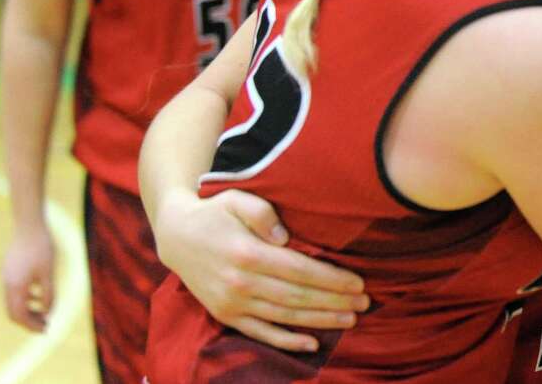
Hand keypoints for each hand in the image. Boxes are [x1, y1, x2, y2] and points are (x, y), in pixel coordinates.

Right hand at [2, 223, 55, 330]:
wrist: (29, 224)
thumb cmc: (42, 247)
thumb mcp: (48, 272)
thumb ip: (48, 293)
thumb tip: (48, 311)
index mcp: (16, 287)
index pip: (19, 315)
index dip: (32, 325)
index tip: (45, 330)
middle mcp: (8, 284)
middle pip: (14, 311)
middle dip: (29, 320)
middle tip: (45, 325)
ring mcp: (7, 276)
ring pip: (14, 301)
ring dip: (28, 309)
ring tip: (45, 312)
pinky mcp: (10, 269)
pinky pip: (15, 290)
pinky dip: (26, 297)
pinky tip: (40, 294)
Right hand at [153, 189, 368, 351]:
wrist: (176, 236)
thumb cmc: (216, 212)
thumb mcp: (237, 198)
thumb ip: (262, 213)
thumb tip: (287, 237)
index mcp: (247, 253)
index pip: (300, 270)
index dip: (331, 279)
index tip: (358, 282)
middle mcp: (240, 282)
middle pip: (297, 297)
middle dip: (334, 302)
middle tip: (365, 303)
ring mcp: (231, 303)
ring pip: (284, 317)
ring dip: (320, 321)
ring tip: (350, 320)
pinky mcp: (225, 315)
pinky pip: (260, 333)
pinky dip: (287, 341)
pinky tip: (312, 344)